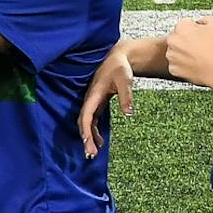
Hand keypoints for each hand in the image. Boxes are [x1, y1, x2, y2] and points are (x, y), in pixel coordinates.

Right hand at [78, 41, 134, 157]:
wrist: (116, 58)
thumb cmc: (119, 68)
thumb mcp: (125, 80)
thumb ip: (126, 96)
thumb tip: (129, 114)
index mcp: (94, 94)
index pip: (86, 116)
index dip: (86, 130)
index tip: (88, 143)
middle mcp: (90, 100)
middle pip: (83, 122)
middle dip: (85, 138)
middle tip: (90, 155)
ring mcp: (92, 102)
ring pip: (86, 123)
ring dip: (88, 137)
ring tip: (93, 153)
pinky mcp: (96, 104)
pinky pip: (91, 120)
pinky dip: (93, 131)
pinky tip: (99, 142)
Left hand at [163, 16, 212, 88]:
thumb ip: (206, 19)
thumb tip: (202, 22)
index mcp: (182, 27)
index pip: (186, 23)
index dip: (195, 28)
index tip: (201, 33)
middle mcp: (173, 41)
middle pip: (178, 37)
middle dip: (187, 40)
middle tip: (201, 45)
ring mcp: (172, 56)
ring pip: (176, 51)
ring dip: (184, 52)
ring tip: (199, 56)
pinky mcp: (174, 69)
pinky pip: (177, 64)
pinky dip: (183, 64)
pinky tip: (195, 64)